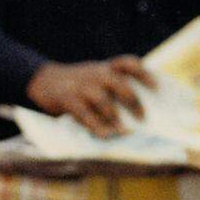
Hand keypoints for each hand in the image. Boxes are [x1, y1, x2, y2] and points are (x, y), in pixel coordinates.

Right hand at [26, 56, 154, 137]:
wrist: (43, 81)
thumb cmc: (79, 84)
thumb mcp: (96, 76)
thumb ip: (114, 87)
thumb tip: (139, 112)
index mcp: (105, 67)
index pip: (128, 63)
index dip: (144, 73)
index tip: (156, 87)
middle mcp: (96, 73)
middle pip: (119, 84)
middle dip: (134, 102)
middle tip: (144, 118)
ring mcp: (81, 85)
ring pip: (103, 101)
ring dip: (115, 118)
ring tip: (125, 131)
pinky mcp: (67, 99)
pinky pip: (84, 114)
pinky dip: (95, 126)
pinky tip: (104, 135)